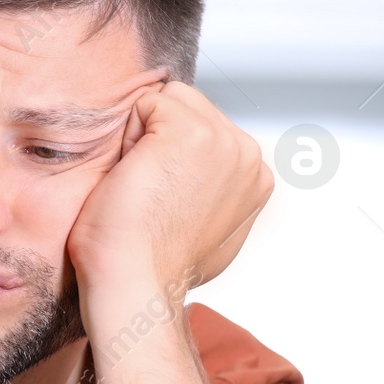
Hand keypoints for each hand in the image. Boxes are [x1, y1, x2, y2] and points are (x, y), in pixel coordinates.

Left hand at [66, 81, 271, 301]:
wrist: (133, 281)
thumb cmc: (150, 264)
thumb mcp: (202, 229)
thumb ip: (214, 192)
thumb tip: (201, 182)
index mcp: (255, 177)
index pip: (205, 127)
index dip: (169, 154)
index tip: (162, 198)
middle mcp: (248, 155)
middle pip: (188, 107)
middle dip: (159, 138)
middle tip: (148, 192)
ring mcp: (225, 140)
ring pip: (170, 101)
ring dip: (144, 136)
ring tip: (141, 184)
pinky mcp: (192, 132)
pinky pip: (147, 103)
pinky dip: (128, 134)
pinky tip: (133, 175)